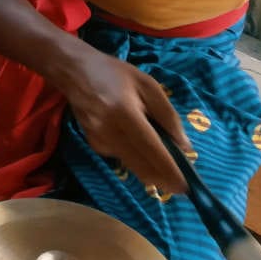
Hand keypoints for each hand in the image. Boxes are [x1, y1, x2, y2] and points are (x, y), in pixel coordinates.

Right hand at [62, 49, 190, 195]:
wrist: (74, 71)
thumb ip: (168, 116)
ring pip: (132, 166)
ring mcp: (98, 140)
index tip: (186, 188)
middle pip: (141, 166)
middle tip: (180, 185)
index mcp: (125, 113)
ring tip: (163, 162)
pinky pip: (121, 157)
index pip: (152, 150)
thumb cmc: (115, 74)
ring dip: (150, 169)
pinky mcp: (94, 144)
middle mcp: (109, 131)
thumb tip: (185, 147)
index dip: (169, 171)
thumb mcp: (148, 86)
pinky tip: (136, 143)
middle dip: (163, 180)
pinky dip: (135, 157)